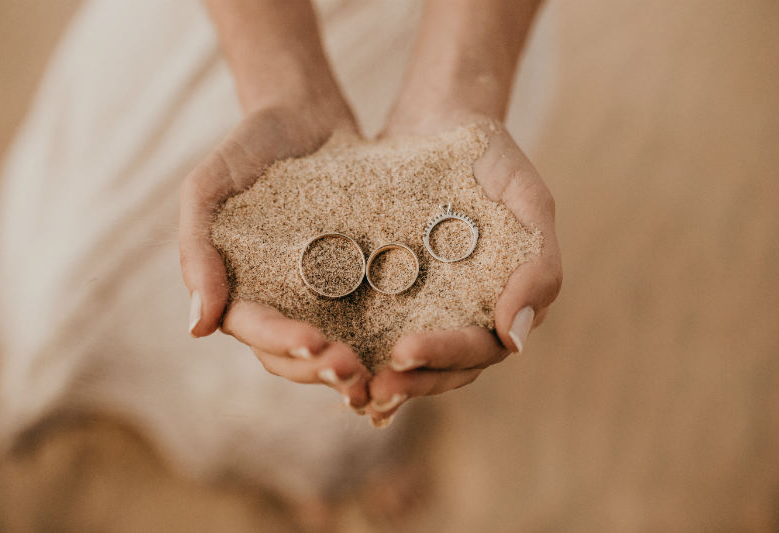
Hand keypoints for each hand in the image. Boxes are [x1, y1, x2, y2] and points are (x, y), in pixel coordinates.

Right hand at [179, 102, 371, 408]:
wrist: (303, 114)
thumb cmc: (246, 147)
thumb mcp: (208, 188)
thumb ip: (196, 251)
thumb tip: (197, 328)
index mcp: (238, 288)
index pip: (256, 330)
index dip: (283, 343)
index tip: (314, 345)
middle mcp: (278, 300)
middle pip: (293, 354)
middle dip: (320, 369)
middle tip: (354, 375)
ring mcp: (317, 294)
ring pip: (330, 348)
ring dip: (350, 369)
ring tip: (378, 378)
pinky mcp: (356, 280)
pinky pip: (366, 317)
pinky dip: (379, 341)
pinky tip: (405, 352)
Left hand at [365, 117, 561, 425]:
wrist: (441, 118)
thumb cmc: (493, 156)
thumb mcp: (528, 200)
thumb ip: (538, 267)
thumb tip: (516, 341)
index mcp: (505, 302)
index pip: (480, 348)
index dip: (445, 357)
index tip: (405, 353)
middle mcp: (466, 312)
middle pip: (443, 368)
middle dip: (408, 383)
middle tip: (371, 391)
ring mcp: (428, 304)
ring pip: (408, 359)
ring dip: (381, 378)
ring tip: (346, 387)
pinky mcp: (390, 289)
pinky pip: (374, 326)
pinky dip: (357, 348)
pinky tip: (326, 358)